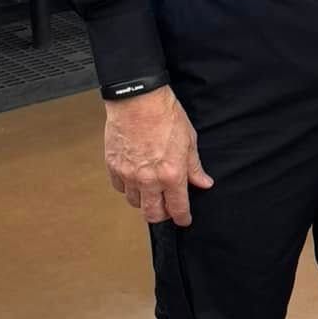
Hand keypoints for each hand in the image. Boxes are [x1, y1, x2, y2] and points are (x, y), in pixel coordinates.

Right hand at [104, 87, 213, 225]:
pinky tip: (134, 178)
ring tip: (150, 190)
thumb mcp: (189, 141)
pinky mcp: (113, 166)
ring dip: (144, 200)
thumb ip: (194, 167)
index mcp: (172, 175)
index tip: (184, 220)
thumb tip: (203, 182)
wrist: (138, 98)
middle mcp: (149, 179)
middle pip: (152, 214)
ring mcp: (129, 174)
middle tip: (167, 208)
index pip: (178, 208)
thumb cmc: (165, 115)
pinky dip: (127, 187)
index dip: (182, 218)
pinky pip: (119, 187)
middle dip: (162, 215)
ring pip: (134, 202)